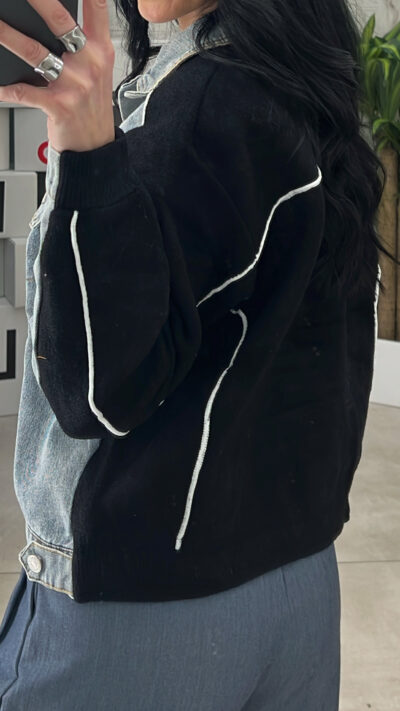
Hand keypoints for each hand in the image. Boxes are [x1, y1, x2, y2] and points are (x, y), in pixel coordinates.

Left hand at [0, 0, 115, 152]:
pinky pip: (25, 92)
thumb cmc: (91, 108)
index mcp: (101, 50)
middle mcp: (90, 64)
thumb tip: (52, 20)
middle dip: (38, 0)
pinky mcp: (59, 105)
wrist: (96, 148)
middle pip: (60, 21)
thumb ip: (84, 43)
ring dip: (8, 37)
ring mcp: (75, 85)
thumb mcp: (97, 72)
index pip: (96, 8)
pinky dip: (7, 89)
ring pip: (35, 52)